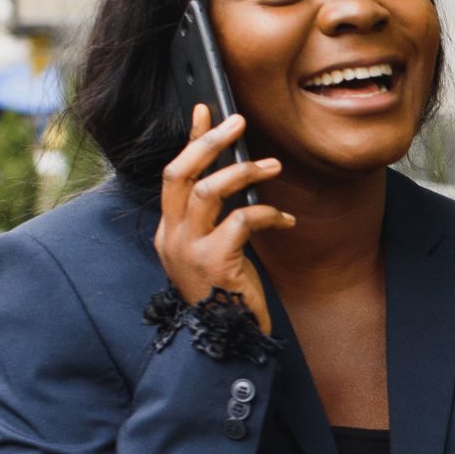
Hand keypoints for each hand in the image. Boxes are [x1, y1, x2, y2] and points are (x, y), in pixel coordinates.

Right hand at [155, 105, 295, 334]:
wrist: (226, 343)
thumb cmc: (227, 295)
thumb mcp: (214, 250)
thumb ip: (216, 218)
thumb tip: (233, 177)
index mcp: (168, 231)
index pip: (174, 173)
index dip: (190, 139)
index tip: (207, 110)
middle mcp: (171, 236)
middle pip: (180, 172)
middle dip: (208, 142)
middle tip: (239, 123)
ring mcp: (188, 250)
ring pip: (207, 190)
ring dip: (243, 172)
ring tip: (273, 166)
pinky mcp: (214, 263)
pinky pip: (241, 221)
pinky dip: (267, 214)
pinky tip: (286, 219)